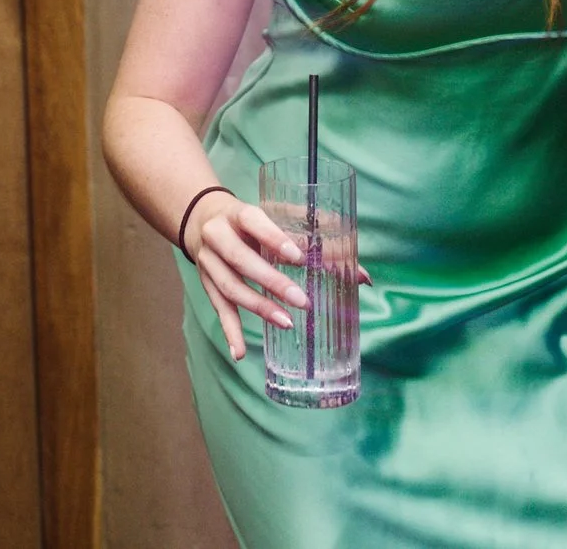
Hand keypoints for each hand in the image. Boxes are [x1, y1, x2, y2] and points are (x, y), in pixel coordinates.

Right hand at [184, 191, 369, 359]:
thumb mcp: (277, 218)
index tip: (298, 258)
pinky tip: (239, 353)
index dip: (274, 238)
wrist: (203, 219)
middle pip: (240, 259)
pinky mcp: (207, 283)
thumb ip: (319, 242)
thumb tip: (363, 278)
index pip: (253, 222)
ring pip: (229, 286)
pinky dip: (229, 331)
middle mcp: (217, 235)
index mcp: (238, 214)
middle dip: (271, 281)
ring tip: (286, 323)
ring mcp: (209, 261)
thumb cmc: (253, 223)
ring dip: (258, 307)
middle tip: (301, 301)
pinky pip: (219, 308)